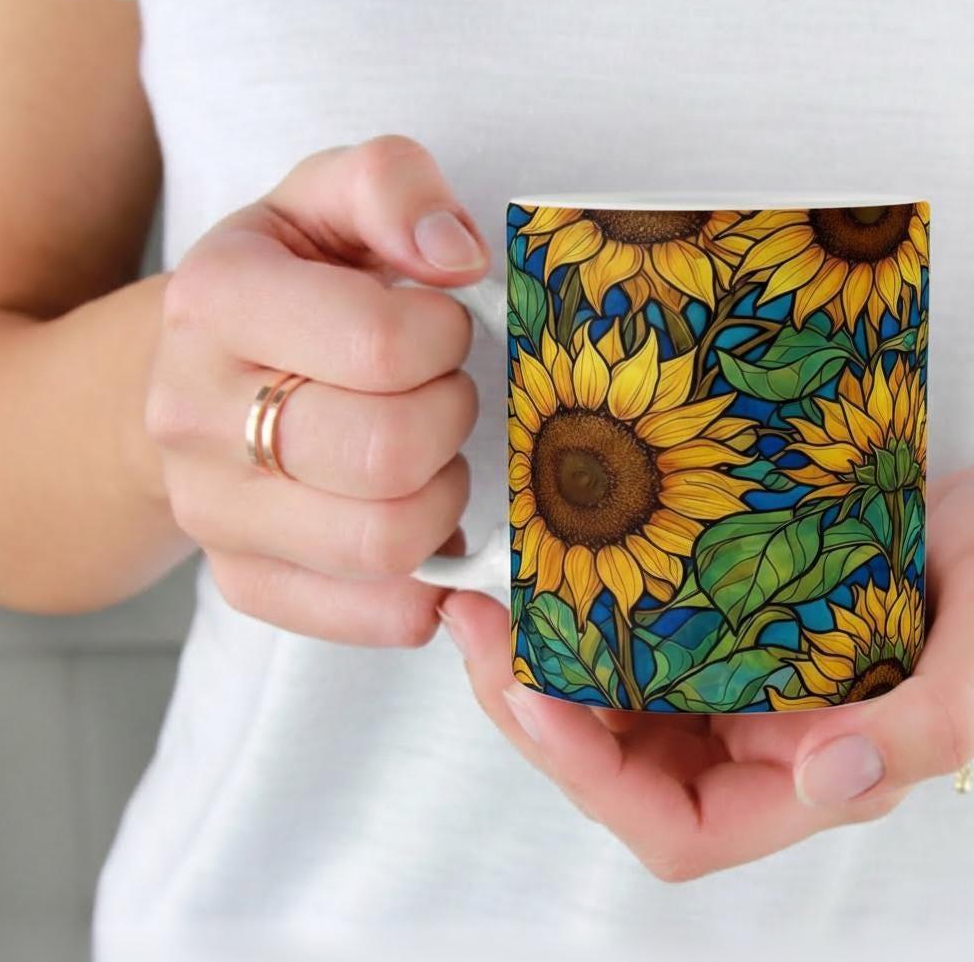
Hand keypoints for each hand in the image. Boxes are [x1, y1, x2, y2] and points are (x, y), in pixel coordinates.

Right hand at [146, 136, 487, 644]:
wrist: (192, 376)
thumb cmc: (284, 287)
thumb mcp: (323, 200)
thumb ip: (392, 186)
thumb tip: (457, 256)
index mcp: (215, 300)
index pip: (382, 345)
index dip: (445, 337)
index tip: (438, 327)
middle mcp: (193, 415)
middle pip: (387, 455)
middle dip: (451, 418)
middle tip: (441, 393)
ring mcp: (213, 512)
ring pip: (387, 544)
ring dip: (445, 496)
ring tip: (430, 456)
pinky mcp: (245, 582)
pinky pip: (372, 615)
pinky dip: (428, 584)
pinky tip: (429, 531)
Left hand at [441, 470, 973, 880]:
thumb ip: (920, 730)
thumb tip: (825, 774)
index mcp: (808, 776)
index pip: (680, 822)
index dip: (594, 777)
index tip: (532, 696)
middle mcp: (753, 741)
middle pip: (614, 767)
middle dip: (531, 713)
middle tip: (477, 634)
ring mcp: (726, 683)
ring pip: (606, 702)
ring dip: (535, 663)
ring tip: (486, 605)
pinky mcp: (712, 626)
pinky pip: (628, 636)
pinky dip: (577, 616)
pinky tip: (545, 575)